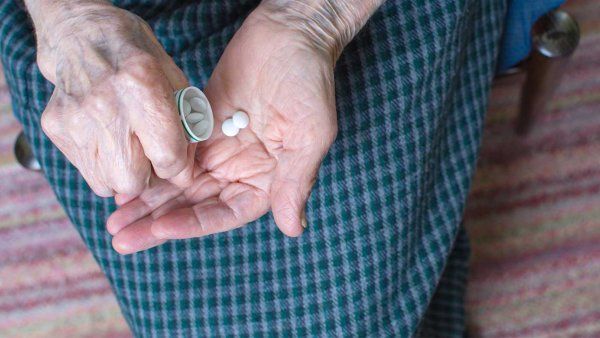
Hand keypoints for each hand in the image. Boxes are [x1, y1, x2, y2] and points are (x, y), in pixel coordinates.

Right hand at [28, 1, 193, 195]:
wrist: (84, 36)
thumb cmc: (138, 59)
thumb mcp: (175, 82)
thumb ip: (185, 128)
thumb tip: (184, 173)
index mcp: (141, 87)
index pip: (166, 156)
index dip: (178, 168)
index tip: (178, 164)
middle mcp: (105, 106)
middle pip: (131, 181)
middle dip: (148, 178)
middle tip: (151, 159)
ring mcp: (75, 120)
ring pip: (106, 184)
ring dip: (124, 175)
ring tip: (129, 149)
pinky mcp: (56, 128)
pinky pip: (87, 171)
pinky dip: (103, 166)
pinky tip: (108, 139)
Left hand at [106, 9, 338, 253]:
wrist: (290, 32)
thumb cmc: (310, 81)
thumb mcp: (310, 134)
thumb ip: (296, 181)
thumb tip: (293, 229)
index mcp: (269, 178)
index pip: (227, 212)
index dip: (195, 223)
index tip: (161, 227)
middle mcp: (241, 168)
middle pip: (196, 204)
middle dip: (159, 221)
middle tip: (121, 238)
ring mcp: (219, 146)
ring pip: (179, 181)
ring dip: (149, 200)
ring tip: (114, 220)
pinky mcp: (201, 121)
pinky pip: (171, 149)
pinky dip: (150, 164)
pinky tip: (126, 175)